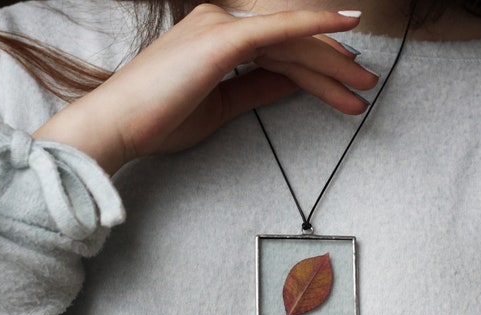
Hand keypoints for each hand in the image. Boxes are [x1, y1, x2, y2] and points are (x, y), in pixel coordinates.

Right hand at [34, 5, 378, 172]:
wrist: (117, 127)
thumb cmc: (158, 119)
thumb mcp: (221, 105)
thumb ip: (257, 89)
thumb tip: (292, 84)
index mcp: (215, 35)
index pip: (277, 47)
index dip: (313, 66)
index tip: (341, 84)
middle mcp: (219, 21)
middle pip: (289, 41)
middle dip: (330, 65)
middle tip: (363, 85)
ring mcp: (220, 25)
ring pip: (291, 39)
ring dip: (331, 62)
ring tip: (362, 84)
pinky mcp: (223, 37)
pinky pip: (280, 29)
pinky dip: (316, 24)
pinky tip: (347, 26)